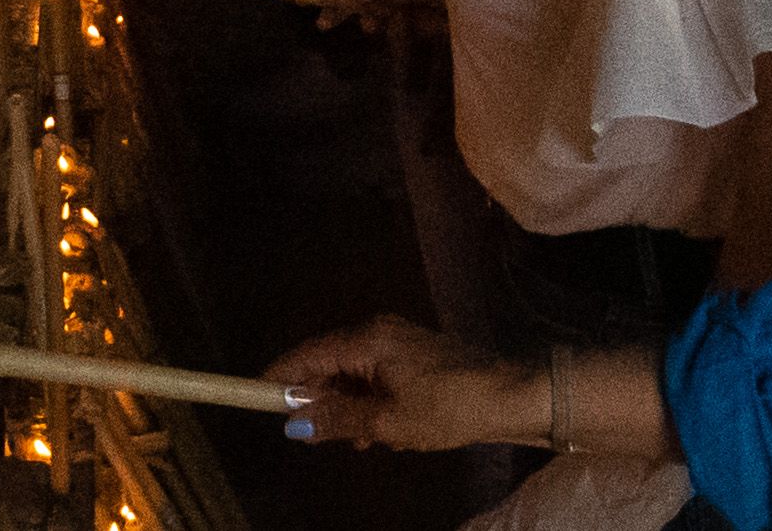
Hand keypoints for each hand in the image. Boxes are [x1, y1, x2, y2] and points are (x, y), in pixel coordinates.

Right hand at [271, 316, 540, 451]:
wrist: (514, 396)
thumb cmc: (449, 406)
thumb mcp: (389, 422)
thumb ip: (338, 420)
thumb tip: (293, 424)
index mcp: (368, 339)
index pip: (309, 354)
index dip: (281, 375)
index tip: (256, 393)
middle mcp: (379, 331)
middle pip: (330, 363)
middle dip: (321, 399)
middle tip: (317, 433)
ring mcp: (399, 341)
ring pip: (355, 374)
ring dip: (350, 407)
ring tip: (360, 441)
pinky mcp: (417, 355)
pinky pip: (378, 376)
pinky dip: (372, 402)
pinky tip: (386, 432)